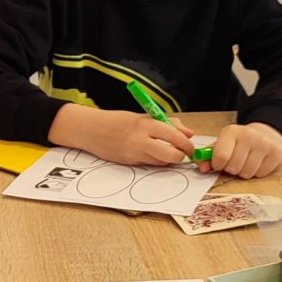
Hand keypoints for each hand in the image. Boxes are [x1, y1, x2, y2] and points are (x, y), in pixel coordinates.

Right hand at [49, 102, 194, 166]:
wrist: (91, 129)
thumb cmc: (118, 121)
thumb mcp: (144, 117)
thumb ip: (168, 124)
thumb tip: (189, 133)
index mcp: (146, 124)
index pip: (175, 136)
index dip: (187, 144)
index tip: (190, 146)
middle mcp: (141, 140)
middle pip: (171, 154)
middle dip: (180, 156)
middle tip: (182, 153)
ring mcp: (134, 153)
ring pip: (161, 162)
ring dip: (168, 159)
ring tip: (164, 151)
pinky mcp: (129, 162)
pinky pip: (150, 164)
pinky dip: (155, 161)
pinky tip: (150, 154)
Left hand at [208, 122, 281, 179]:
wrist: (267, 133)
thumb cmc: (240, 142)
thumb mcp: (222, 144)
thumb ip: (208, 156)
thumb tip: (202, 169)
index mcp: (231, 131)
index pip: (221, 156)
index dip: (218, 165)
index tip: (219, 164)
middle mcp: (249, 135)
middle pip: (233, 168)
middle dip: (231, 169)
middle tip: (235, 161)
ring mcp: (264, 144)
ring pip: (247, 173)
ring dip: (244, 172)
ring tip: (246, 162)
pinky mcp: (277, 153)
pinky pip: (260, 174)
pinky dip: (257, 172)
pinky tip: (258, 162)